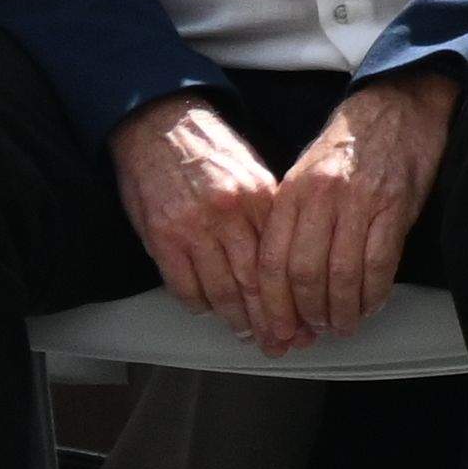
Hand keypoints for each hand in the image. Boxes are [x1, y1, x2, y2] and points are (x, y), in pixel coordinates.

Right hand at [113, 99, 286, 345]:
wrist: (161, 126)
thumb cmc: (212, 150)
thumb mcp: (254, 173)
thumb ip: (269, 214)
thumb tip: (290, 257)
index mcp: (261, 196)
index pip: (284, 259)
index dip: (296, 295)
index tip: (306, 318)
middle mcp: (230, 214)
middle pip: (256, 282)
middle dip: (273, 319)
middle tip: (284, 342)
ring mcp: (193, 227)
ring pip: (222, 290)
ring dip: (238, 320)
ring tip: (250, 335)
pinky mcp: (162, 236)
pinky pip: (184, 285)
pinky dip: (200, 304)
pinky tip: (211, 311)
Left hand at [258, 72, 454, 352]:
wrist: (397, 106)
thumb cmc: (350, 146)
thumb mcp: (305, 176)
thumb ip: (293, 220)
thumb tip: (283, 278)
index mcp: (291, 193)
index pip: (271, 262)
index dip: (272, 305)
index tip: (277, 329)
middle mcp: (319, 199)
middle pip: (303, 274)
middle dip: (305, 314)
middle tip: (310, 333)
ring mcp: (359, 202)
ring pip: (342, 273)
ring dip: (341, 310)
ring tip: (342, 325)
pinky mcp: (395, 206)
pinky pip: (380, 263)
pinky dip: (374, 293)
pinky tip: (371, 305)